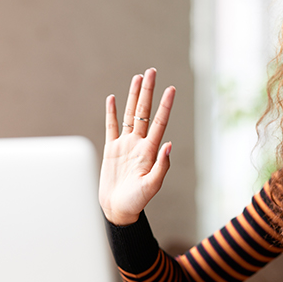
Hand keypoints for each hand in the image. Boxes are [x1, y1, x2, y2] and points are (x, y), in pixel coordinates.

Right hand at [99, 68, 174, 225]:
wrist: (119, 209)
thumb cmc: (137, 201)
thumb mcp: (152, 185)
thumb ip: (161, 166)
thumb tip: (169, 144)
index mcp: (149, 151)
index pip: (159, 122)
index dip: (165, 105)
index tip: (171, 89)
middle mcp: (139, 144)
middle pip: (144, 112)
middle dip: (149, 92)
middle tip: (152, 71)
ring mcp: (125, 145)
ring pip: (129, 114)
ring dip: (133, 96)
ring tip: (138, 77)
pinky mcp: (112, 149)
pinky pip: (111, 127)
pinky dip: (111, 112)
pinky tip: (112, 99)